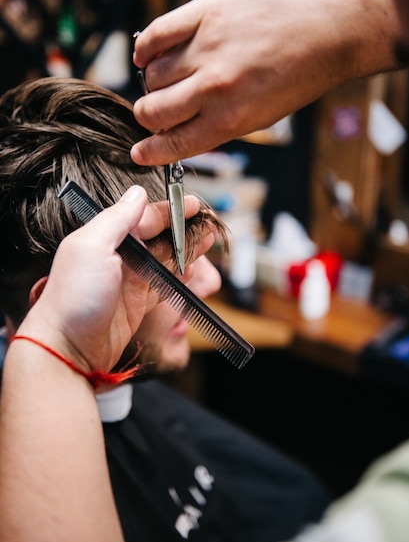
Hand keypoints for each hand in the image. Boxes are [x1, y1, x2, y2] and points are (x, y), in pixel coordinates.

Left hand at [17, 187, 211, 374]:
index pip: (144, 217)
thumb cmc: (74, 298)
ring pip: (165, 259)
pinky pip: (165, 285)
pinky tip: (193, 269)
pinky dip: (180, 276)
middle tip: (207, 224)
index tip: (195, 205)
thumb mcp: (92, 247)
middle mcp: (118, 256)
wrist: (68, 348)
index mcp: (105, 238)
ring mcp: (129, 281)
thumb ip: (117, 218)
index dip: (171, 210)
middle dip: (183, 229)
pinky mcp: (137, 304)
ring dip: (187, 250)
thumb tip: (137, 193)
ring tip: (207, 241)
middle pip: (158, 237)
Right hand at [131, 0, 398, 165]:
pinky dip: (144, 49)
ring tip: (169, 78)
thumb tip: (176, 133)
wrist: (325, 31)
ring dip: (154, 83)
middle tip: (153, 113)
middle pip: (154, 111)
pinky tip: (147, 56)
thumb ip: (217, 126)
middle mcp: (215, 87)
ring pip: (153, 75)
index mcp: (231, 119)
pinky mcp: (205, 13)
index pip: (175, 143)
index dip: (151, 152)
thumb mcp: (261, 117)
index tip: (139, 153)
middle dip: (147, 118)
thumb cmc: (296, 77)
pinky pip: (155, 35)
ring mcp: (208, 47)